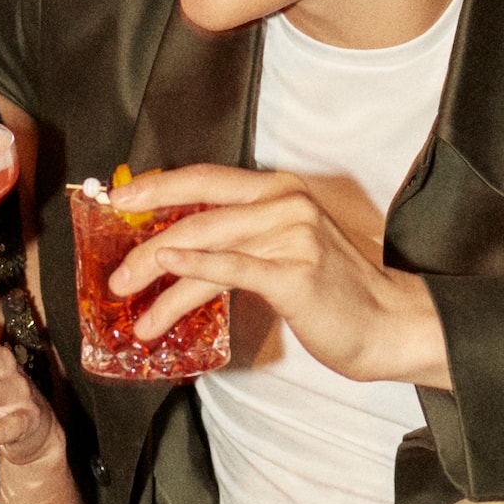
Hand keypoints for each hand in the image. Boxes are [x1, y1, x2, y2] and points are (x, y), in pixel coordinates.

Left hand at [108, 164, 451, 388]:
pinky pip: (233, 267)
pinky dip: (195, 268)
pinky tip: (168, 274)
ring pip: (207, 245)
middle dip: (146, 243)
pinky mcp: (295, 272)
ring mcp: (292, 235)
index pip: (205, 179)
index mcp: (278, 190)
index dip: (158, 187)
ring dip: (160, 278)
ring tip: (132, 307)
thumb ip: (237, 240)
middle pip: (197, 213)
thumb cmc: (331, 293)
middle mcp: (285, 202)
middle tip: (113, 274)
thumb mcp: (282, 251)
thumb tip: (171, 251)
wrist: (389, 325)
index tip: (117, 202)